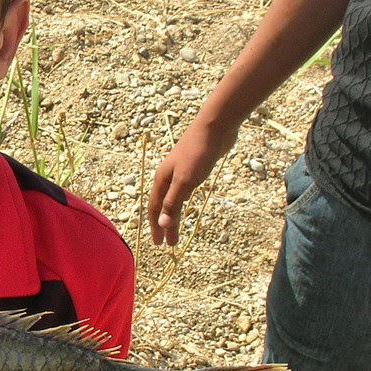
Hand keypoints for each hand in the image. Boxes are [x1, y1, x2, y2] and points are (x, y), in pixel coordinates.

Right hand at [146, 116, 238, 246]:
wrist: (215, 127)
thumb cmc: (198, 153)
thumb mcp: (185, 181)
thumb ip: (173, 203)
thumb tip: (163, 225)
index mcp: (162, 179)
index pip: (155, 209)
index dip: (156, 227)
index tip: (159, 244)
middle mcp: (168, 176)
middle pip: (162, 205)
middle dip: (164, 224)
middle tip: (168, 243)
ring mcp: (180, 171)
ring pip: (173, 197)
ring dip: (173, 214)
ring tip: (175, 227)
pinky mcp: (194, 167)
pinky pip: (183, 190)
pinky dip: (182, 201)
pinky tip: (187, 202)